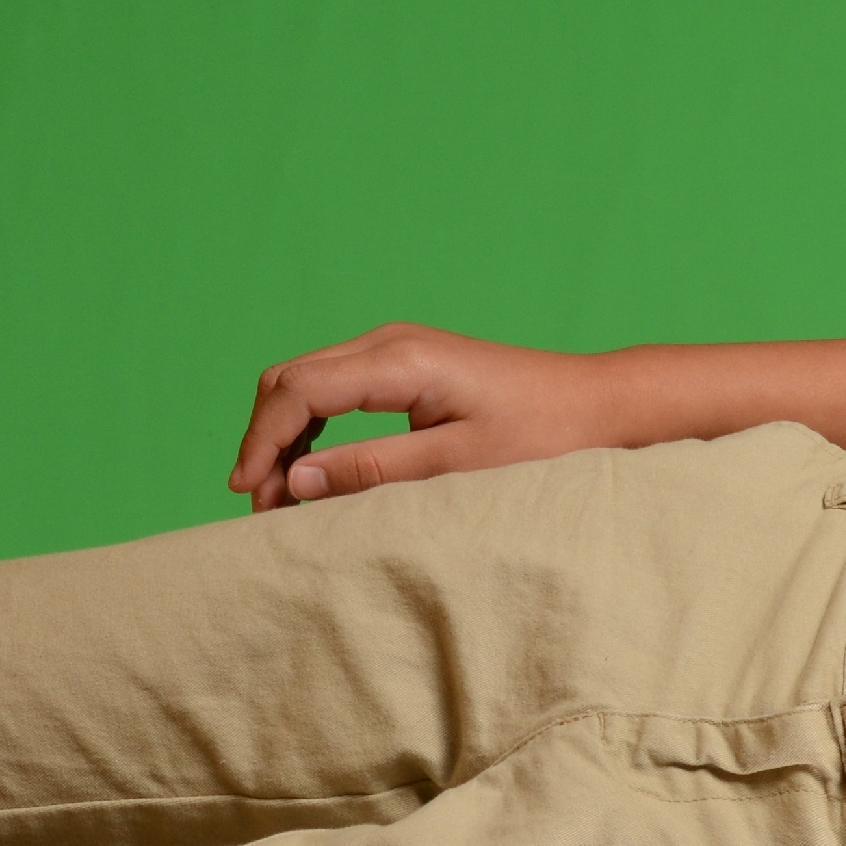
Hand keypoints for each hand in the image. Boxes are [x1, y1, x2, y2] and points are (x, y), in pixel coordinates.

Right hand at [229, 322, 641, 510]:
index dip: (262, 442)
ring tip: (280, 496)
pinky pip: (337, 387)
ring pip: (307, 381)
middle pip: (290, 380)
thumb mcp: (457, 465)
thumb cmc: (544, 436)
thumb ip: (373, 471)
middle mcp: (390, 341)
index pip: (297, 391)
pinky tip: (314, 470)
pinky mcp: (408, 363)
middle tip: (258, 505)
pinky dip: (314, 426)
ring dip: (285, 434)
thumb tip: (294, 481)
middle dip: (265, 440)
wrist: (598, 404)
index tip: (247, 493)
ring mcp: (397, 347)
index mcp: (400, 359)